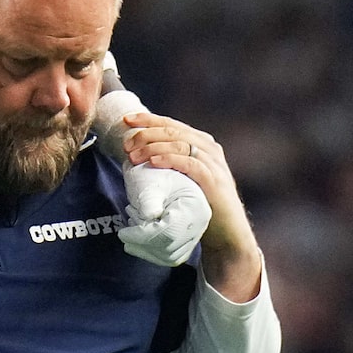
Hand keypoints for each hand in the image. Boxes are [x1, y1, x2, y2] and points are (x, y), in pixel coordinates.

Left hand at [116, 113, 263, 300]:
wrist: (226, 233)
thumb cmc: (199, 206)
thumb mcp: (182, 179)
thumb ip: (169, 165)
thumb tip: (134, 158)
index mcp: (201, 144)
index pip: (172, 124)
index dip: (148, 120)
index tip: (126, 120)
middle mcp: (209, 149)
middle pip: (173, 130)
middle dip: (146, 133)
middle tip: (126, 143)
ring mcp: (214, 163)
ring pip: (180, 144)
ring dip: (153, 146)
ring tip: (133, 155)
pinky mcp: (214, 180)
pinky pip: (190, 164)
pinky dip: (170, 160)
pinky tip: (153, 162)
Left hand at [118, 165, 209, 269]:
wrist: (161, 173)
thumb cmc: (154, 174)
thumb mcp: (150, 183)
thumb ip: (149, 201)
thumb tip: (148, 218)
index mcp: (195, 206)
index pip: (169, 232)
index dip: (142, 236)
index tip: (122, 234)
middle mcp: (200, 223)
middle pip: (170, 247)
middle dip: (142, 243)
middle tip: (125, 233)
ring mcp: (196, 233)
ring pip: (169, 256)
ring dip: (145, 249)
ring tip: (131, 232)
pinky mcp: (187, 241)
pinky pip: (170, 257)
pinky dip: (151, 253)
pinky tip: (137, 242)